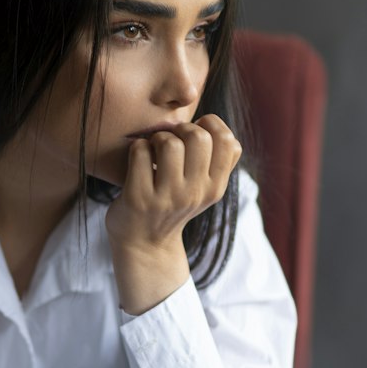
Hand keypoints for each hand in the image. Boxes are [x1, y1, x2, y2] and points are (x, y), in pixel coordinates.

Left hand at [106, 115, 241, 313]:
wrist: (143, 245)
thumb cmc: (173, 204)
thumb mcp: (204, 190)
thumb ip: (216, 161)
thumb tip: (213, 123)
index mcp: (215, 188)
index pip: (229, 142)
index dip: (211, 127)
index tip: (195, 135)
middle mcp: (195, 194)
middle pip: (199, 137)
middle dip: (182, 128)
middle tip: (171, 140)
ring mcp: (167, 197)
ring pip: (170, 143)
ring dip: (157, 138)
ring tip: (154, 151)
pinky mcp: (139, 198)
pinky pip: (140, 151)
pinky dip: (137, 148)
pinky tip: (138, 161)